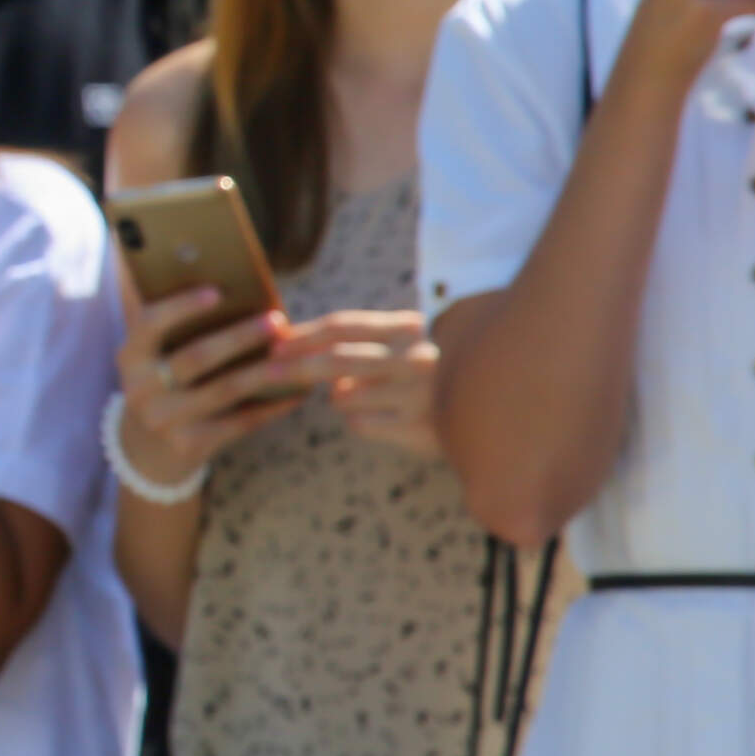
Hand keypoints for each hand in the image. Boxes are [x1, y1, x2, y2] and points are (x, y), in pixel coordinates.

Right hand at [108, 286, 306, 492]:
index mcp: (131, 356)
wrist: (146, 451)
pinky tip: (297, 392)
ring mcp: (164, 420)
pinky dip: (273, 406)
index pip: (150, 323)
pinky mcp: (189, 445)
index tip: (217, 291)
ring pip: (226, 389)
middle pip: (198, 356)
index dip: (181, 307)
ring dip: (266, 370)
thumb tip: (243, 303)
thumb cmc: (164, 387)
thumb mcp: (155, 361)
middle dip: (241, 336)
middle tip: (276, 321)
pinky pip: (241, 421)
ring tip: (296, 357)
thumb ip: (181, 335)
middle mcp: (141, 388)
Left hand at [277, 307, 440, 457]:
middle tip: (265, 373)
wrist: (489, 408)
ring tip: (367, 396)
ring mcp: (418, 395)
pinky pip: (359, 424)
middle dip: (294, 367)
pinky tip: (385, 416)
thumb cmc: (428, 367)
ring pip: (343, 397)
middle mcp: (415, 358)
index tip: (274, 344)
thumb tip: (289, 341)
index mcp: (408, 328)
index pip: (343, 326)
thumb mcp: (402, 341)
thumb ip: (356, 338)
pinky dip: (359, 420)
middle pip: (336, 360)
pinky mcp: (418, 429)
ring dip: (339, 398)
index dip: (302, 335)